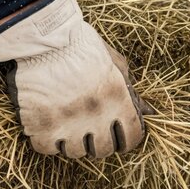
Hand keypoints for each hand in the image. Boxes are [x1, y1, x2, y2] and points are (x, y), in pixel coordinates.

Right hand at [0, 0, 152, 158]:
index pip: (132, 138)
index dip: (127, 139)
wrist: (43, 36)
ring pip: (75, 152)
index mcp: (118, 102)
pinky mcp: (39, 125)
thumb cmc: (83, 46)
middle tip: (90, 130)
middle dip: (99, 142)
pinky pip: (46, 148)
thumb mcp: (116, 65)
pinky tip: (48, 128)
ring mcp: (67, 123)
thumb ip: (131, 93)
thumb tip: (149, 112)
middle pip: (102, 150)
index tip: (119, 136)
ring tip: (68, 125)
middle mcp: (96, 117)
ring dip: (73, 142)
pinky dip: (48, 142)